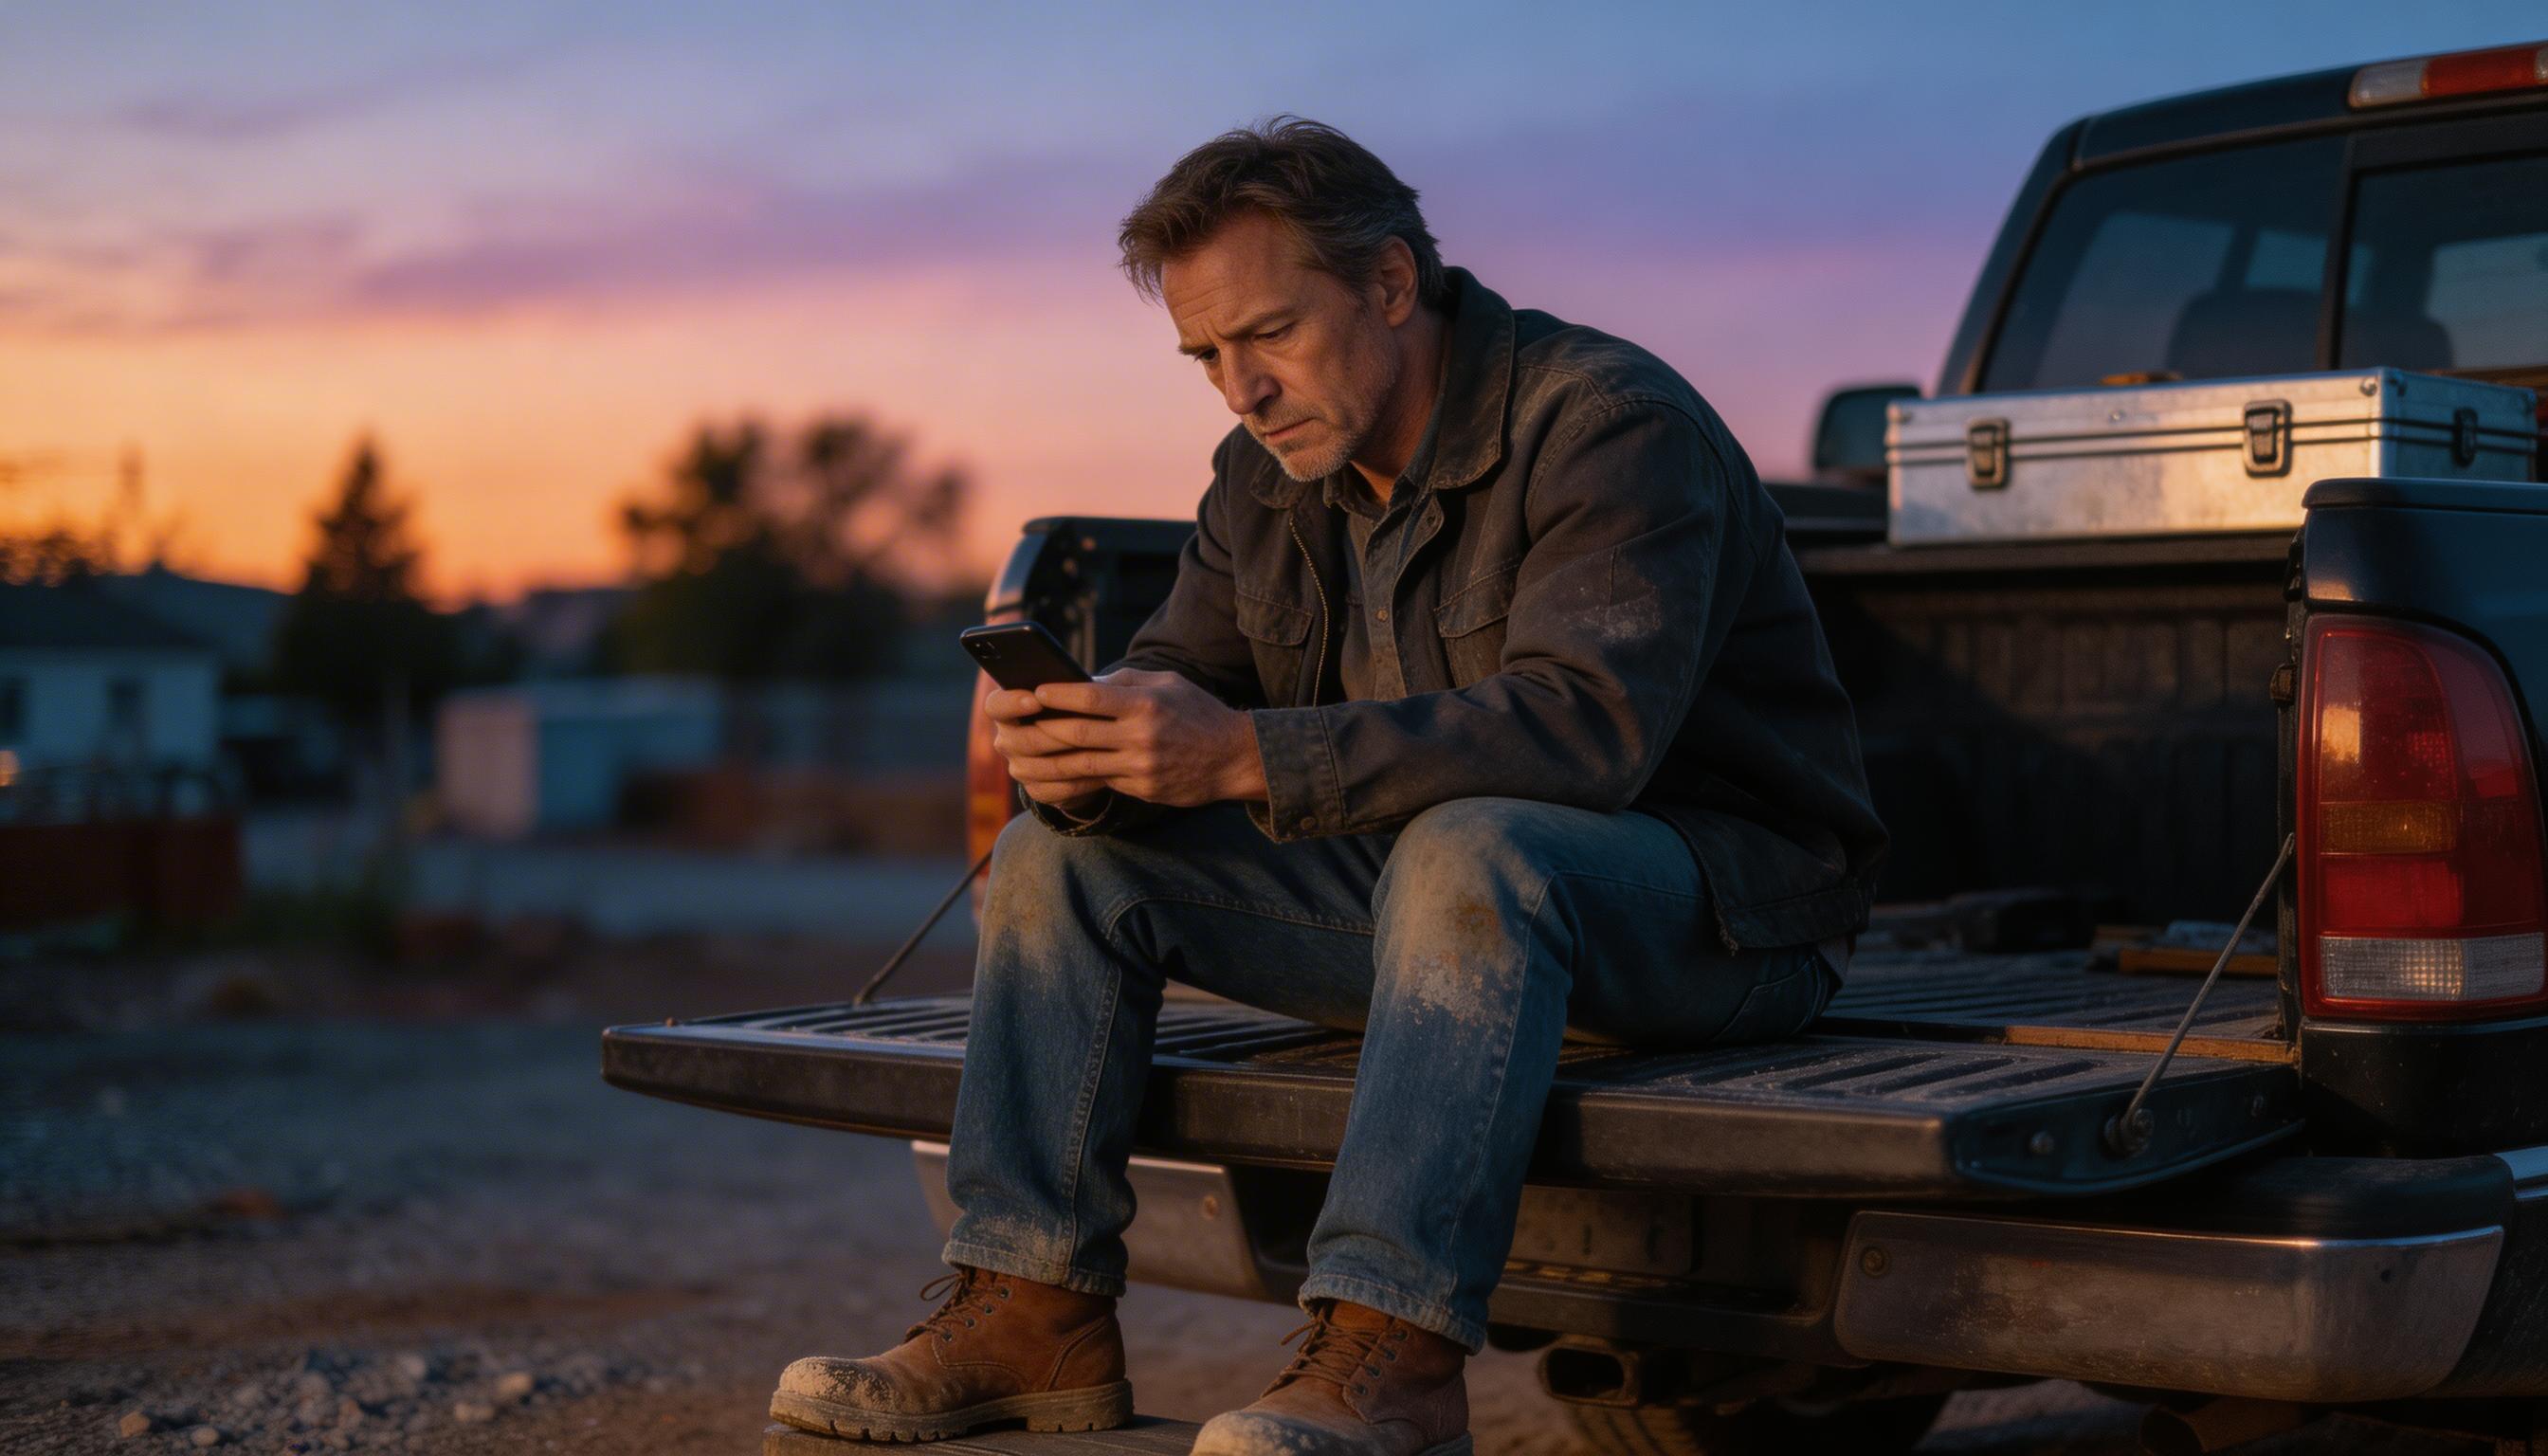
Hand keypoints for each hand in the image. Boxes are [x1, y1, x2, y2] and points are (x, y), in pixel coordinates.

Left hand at [986, 668, 1267, 808]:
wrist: (1234, 758)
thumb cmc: (1197, 713)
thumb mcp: (1167, 685)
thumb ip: (1125, 683)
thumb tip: (1082, 684)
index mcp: (1145, 705)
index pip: (1089, 699)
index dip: (1056, 696)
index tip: (1032, 692)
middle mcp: (1141, 738)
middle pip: (1076, 734)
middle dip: (1040, 730)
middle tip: (1013, 725)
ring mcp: (1140, 768)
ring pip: (1080, 765)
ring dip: (1044, 761)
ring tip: (1019, 756)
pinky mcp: (1142, 790)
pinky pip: (1099, 782)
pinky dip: (1072, 778)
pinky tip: (1050, 773)